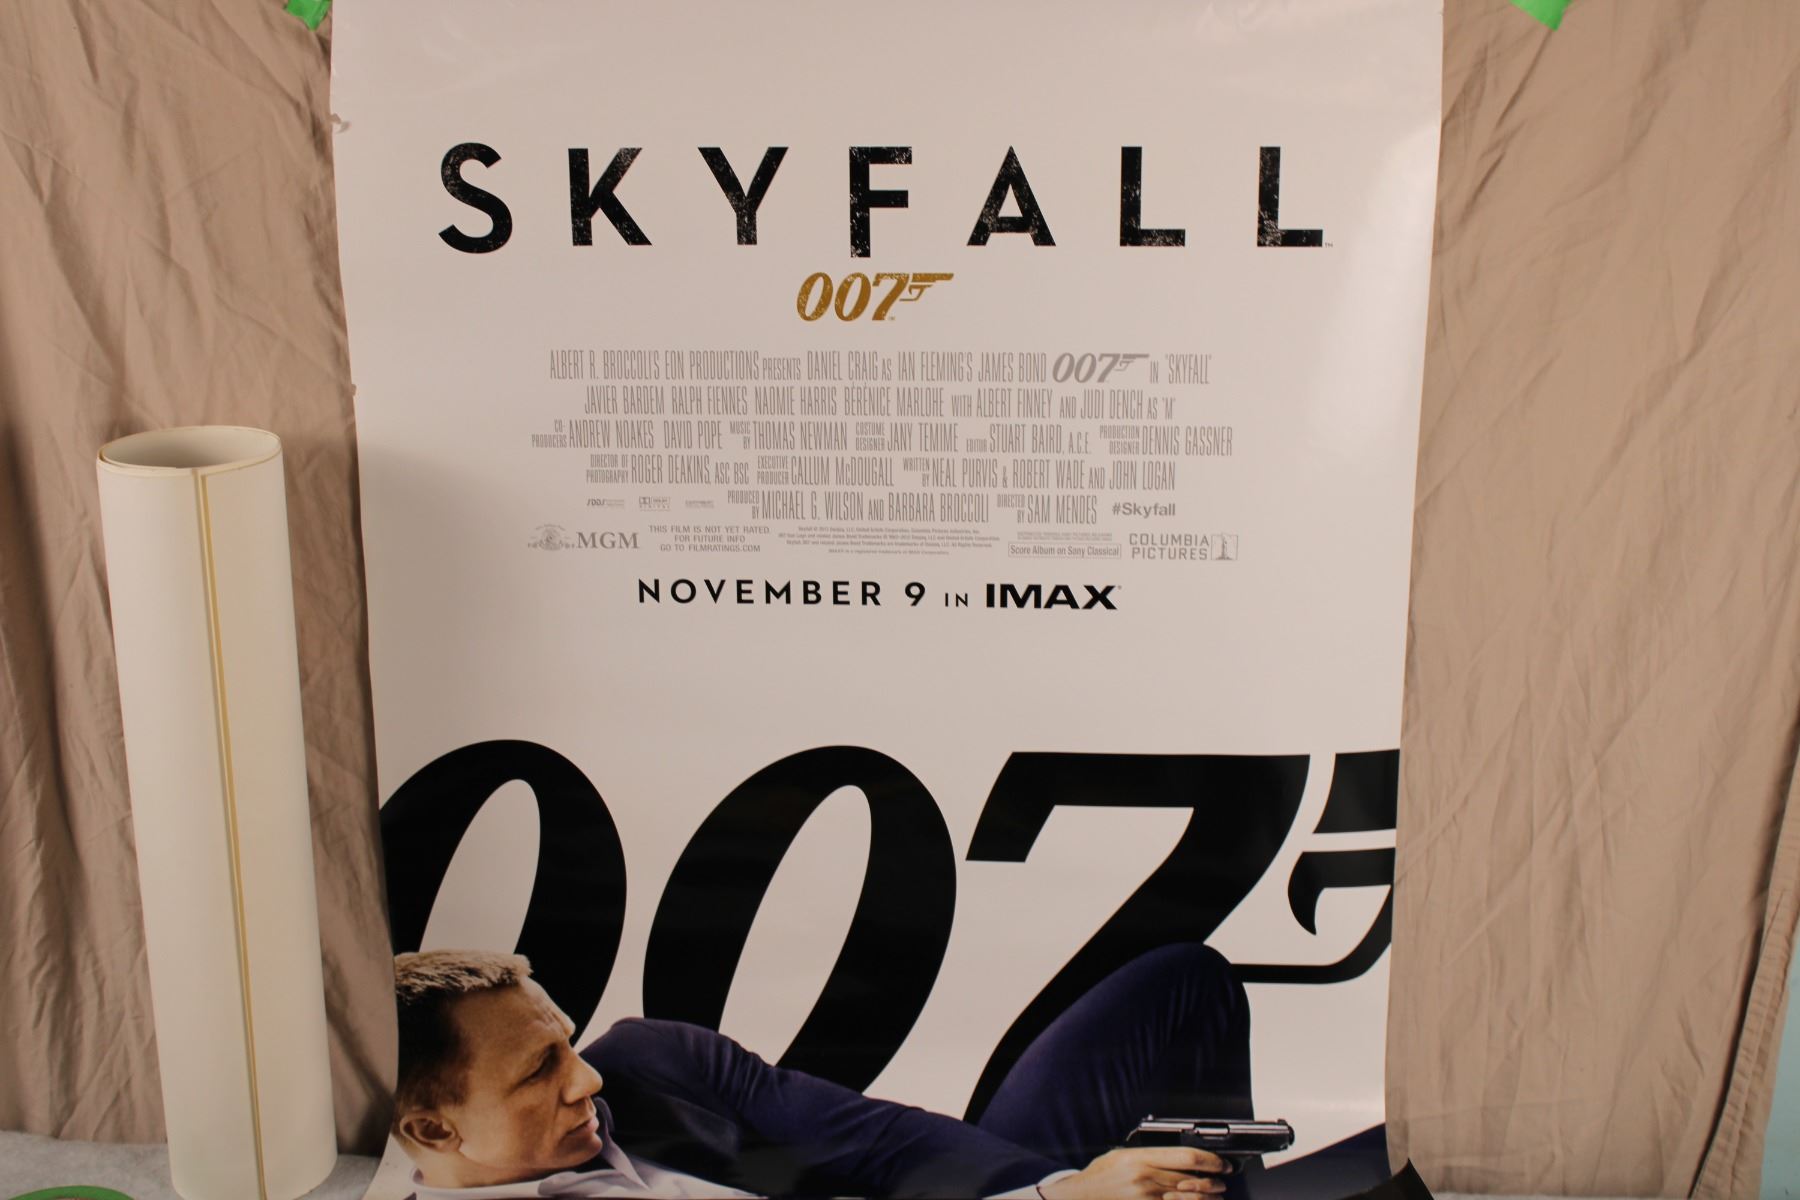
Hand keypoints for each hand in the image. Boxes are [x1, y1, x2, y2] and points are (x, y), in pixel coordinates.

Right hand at [1039, 1146, 1231, 1199]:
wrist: (1080, 1198)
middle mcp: (1147, 1180)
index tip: (1221, 1163)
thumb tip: (1176, 1156)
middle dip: (1214, 1182)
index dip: (1211, 1161)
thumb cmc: (1099, 1177)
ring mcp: (1148, 1199)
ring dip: (1208, 1199)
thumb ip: (1148, 1155)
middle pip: (1193, 1181)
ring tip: (1215, 1196)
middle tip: (1222, 1181)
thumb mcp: (1121, 1155)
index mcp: (1142, 1159)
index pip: (1186, 1158)